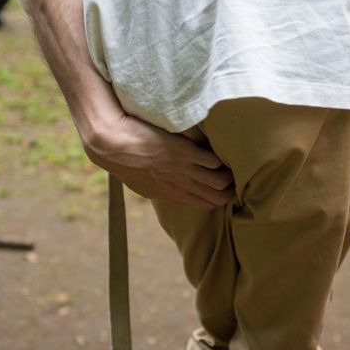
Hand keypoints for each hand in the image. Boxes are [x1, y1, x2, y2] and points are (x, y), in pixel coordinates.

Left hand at [84, 114, 234, 209]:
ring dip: (228, 173)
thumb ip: (159, 186)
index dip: (219, 198)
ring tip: (232, 162)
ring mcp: (184, 170)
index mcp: (171, 194)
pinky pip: (212, 162)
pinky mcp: (184, 153)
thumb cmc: (123, 161)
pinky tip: (221, 150)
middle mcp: (181, 186)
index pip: (206, 204)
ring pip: (219, 182)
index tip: (226, 189)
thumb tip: (165, 186)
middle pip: (217, 197)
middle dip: (229, 190)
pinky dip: (219, 158)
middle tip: (236, 176)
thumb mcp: (142, 182)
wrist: (113, 146)